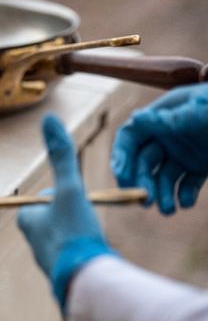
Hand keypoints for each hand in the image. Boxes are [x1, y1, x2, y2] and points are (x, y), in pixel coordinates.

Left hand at [17, 115, 113, 310]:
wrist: (85, 280)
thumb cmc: (74, 231)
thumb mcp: (70, 188)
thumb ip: (61, 155)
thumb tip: (48, 117)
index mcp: (26, 218)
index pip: (50, 195)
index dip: (70, 196)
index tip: (77, 209)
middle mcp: (31, 238)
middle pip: (61, 214)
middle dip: (78, 216)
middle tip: (85, 226)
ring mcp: (46, 256)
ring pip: (70, 232)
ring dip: (83, 233)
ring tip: (89, 241)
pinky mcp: (62, 270)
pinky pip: (77, 251)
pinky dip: (87, 249)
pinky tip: (94, 256)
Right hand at [112, 83, 207, 214]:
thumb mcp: (205, 111)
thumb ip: (175, 117)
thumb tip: (137, 119)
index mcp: (165, 115)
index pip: (131, 136)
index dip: (121, 155)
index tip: (121, 176)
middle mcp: (170, 135)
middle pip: (143, 160)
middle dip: (141, 181)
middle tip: (146, 201)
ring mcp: (185, 151)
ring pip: (162, 176)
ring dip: (160, 193)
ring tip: (168, 209)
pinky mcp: (201, 166)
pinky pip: (185, 183)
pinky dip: (183, 194)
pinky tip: (187, 202)